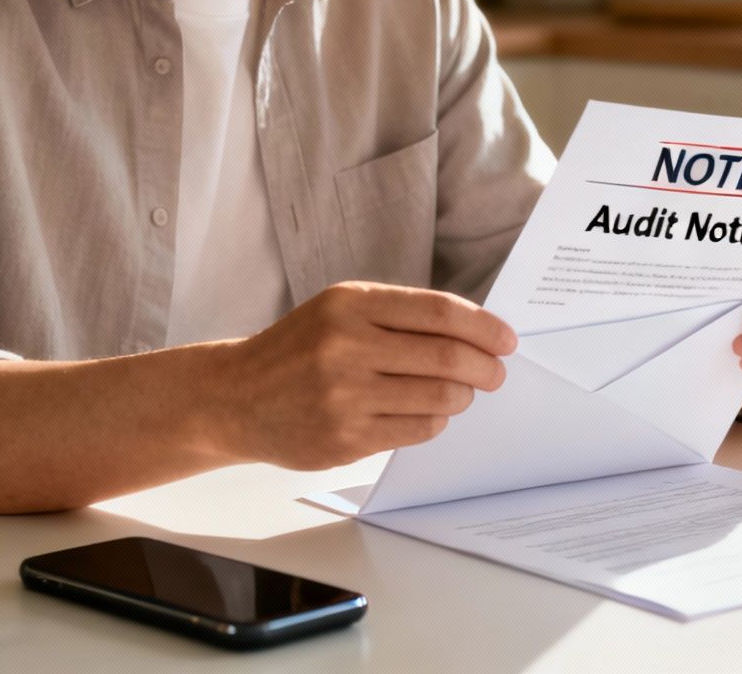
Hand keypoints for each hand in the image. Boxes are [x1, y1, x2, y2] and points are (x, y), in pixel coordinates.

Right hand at [207, 282, 516, 470]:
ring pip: (437, 398)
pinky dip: (434, 421)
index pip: (439, 312)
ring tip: (458, 392)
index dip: (483, 327)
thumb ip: (399, 316)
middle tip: (495, 373)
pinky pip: (416, 431)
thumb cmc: (299, 348)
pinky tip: (426, 412)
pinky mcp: (345, 439)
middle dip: (484, 367)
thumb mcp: (340, 310)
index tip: (506, 339)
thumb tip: (475, 333)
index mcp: (350, 304)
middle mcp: (346, 346)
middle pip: (446, 357)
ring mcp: (344, 396)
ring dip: (460, 396)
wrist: (236, 397)